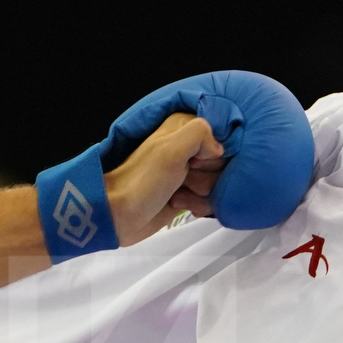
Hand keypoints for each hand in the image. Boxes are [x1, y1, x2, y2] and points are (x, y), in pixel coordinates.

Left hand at [106, 111, 224, 237]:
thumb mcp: (170, 148)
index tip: (198, 160)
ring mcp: (190, 171)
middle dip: (207, 174)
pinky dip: (198, 204)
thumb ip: (200, 133)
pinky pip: (212, 198)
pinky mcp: (190, 193)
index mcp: (184, 127)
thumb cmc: (141, 181)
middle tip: (184, 176)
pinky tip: (179, 204)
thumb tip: (219, 149)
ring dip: (200, 192)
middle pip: (224, 160)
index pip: (224, 134)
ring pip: (220, 181)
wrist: (118, 215)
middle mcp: (190, 146)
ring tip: (177, 193)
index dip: (214, 152)